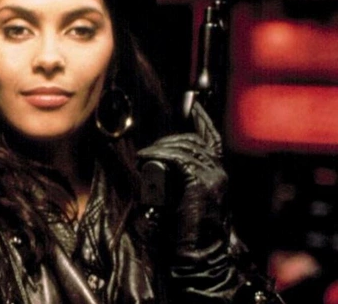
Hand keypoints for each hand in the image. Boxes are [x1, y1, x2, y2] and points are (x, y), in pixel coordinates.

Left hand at [138, 102, 238, 300]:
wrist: (197, 256)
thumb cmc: (185, 233)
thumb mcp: (181, 198)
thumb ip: (176, 178)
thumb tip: (154, 161)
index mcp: (216, 174)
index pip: (210, 138)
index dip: (202, 119)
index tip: (193, 104)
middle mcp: (218, 172)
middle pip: (191, 141)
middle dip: (167, 140)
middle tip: (147, 151)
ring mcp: (212, 176)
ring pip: (183, 147)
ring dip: (159, 149)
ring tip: (143, 159)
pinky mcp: (201, 182)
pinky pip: (177, 158)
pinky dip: (159, 156)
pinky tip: (146, 160)